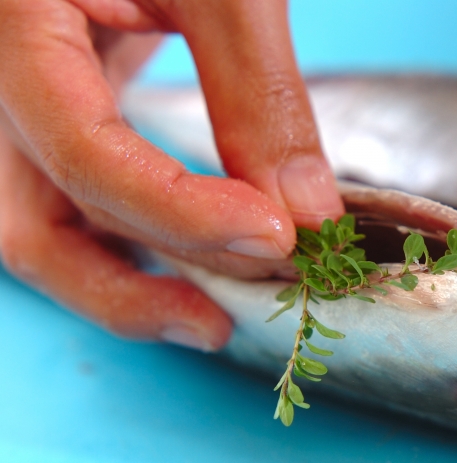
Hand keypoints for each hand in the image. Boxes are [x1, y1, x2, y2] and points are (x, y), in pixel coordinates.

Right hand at [0, 1, 343, 349]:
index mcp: (10, 24)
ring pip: (38, 229)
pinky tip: (190, 257)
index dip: (181, 210)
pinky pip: (70, 201)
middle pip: (27, 225)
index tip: (280, 236)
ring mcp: (12, 105)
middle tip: (223, 321)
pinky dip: (129, 241)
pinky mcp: (49, 113)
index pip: (82, 150)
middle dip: (129, 286)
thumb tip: (308, 210)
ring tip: (208, 316)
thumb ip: (257, 92)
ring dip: (122, 283)